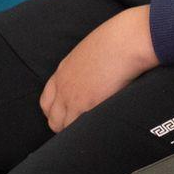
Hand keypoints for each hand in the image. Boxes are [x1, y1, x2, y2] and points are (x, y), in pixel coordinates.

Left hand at [41, 6, 158, 132]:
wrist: (126, 41)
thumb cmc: (117, 40)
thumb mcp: (91, 51)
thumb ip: (86, 66)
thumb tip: (96, 74)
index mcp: (63, 71)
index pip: (46, 102)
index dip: (56, 112)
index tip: (68, 116)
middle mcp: (63, 86)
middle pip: (53, 119)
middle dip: (64, 126)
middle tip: (82, 128)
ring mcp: (73, 98)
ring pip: (63, 127)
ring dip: (76, 132)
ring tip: (93, 131)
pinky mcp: (87, 106)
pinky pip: (78, 129)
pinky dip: (86, 133)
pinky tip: (98, 131)